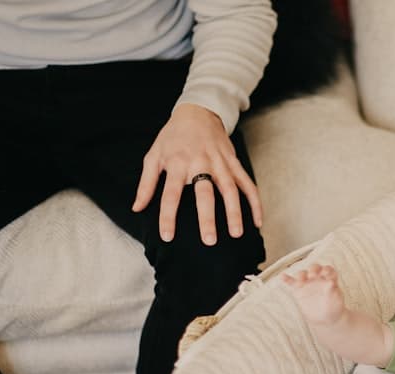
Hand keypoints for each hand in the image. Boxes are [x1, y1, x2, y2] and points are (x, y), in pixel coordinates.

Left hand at [132, 103, 262, 245]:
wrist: (198, 112)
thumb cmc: (173, 137)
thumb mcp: (154, 155)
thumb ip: (146, 184)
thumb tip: (137, 208)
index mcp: (177, 162)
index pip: (171, 193)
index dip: (168, 216)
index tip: (168, 236)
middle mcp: (200, 163)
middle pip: (205, 193)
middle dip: (208, 217)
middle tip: (210, 240)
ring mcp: (220, 162)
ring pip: (230, 189)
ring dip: (235, 212)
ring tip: (237, 233)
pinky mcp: (234, 162)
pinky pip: (247, 183)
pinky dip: (254, 201)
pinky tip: (257, 221)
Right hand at [281, 264, 345, 324]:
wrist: (325, 318)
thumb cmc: (334, 307)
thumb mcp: (336, 300)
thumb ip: (332, 291)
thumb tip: (331, 283)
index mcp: (330, 278)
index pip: (328, 269)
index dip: (326, 270)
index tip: (325, 273)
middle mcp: (318, 277)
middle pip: (314, 268)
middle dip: (313, 269)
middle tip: (312, 275)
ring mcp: (307, 283)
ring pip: (302, 274)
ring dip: (301, 275)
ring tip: (300, 281)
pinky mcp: (299, 289)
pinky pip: (291, 282)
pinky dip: (287, 279)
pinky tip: (282, 276)